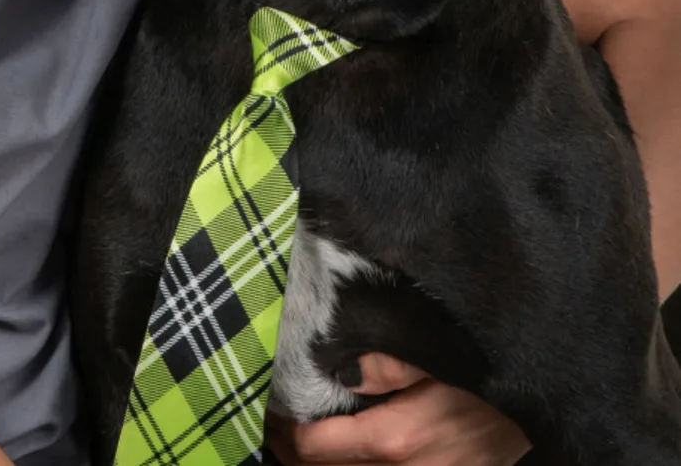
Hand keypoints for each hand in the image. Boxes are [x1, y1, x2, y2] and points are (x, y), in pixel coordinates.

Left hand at [264, 353, 531, 464]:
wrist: (544, 406)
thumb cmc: (488, 374)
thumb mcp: (437, 357)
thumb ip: (386, 365)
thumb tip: (341, 369)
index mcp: (393, 440)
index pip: (316, 447)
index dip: (284, 431)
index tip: (268, 409)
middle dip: (296, 453)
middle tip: (274, 427)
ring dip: (325, 463)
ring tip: (300, 441)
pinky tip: (346, 450)